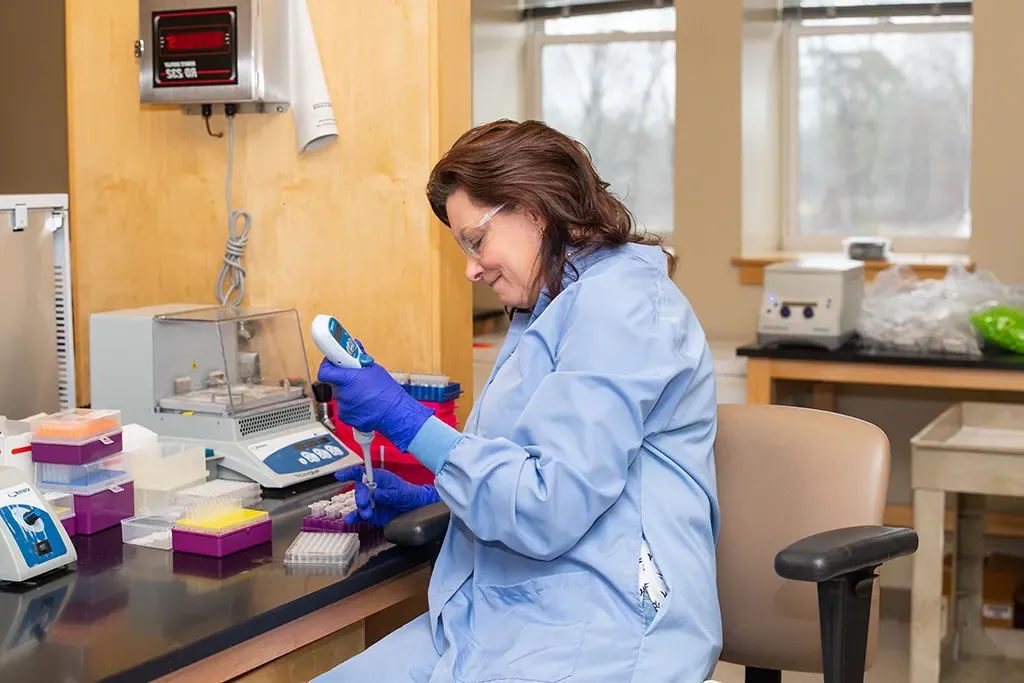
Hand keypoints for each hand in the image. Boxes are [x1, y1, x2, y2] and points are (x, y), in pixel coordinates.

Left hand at [317, 354, 432, 451]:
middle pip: (334, 382)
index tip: (333, 361)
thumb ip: (360, 358)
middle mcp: (342, 394)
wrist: (395, 414)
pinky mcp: (346, 418)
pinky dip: (352, 404)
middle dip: (342, 378)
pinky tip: (364, 402)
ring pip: (340, 395)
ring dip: (348, 391)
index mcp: (347, 379)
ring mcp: (343, 407)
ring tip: (363, 392)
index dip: (327, 365)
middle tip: (354, 376)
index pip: (324, 371)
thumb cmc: (388, 393)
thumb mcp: (375, 369)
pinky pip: (345, 407)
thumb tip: (356, 347)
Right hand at [334, 465, 440, 526]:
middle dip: (360, 496)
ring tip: (367, 514)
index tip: (340, 476)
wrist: (416, 509)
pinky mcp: (371, 513)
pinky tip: (350, 519)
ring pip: (360, 503)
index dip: (350, 473)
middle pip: (360, 489)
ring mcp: (370, 501)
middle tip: (364, 503)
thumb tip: (376, 494)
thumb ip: (389, 494)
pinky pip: (360, 515)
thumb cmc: (410, 495)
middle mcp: (372, 489)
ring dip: (361, 508)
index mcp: (379, 478)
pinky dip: (354, 517)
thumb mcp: (402, 493)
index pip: (362, 473)